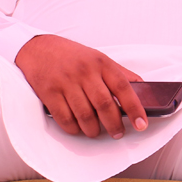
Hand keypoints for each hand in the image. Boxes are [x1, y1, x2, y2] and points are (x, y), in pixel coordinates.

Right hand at [14, 34, 147, 137]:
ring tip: (96, 132)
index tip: (141, 124)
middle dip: (114, 124)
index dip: (135, 108)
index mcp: (101, 62)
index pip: (123, 87)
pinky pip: (64, 119)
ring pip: (85, 115)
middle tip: (118, 133)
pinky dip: (74, 129)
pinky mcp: (49, 92)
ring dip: (93, 130)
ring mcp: (66, 82)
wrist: (38, 48)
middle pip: (104, 105)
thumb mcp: (98, 57)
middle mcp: (84, 71)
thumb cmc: (72, 56)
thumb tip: (143, 89)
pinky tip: (78, 128)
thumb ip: (119, 73)